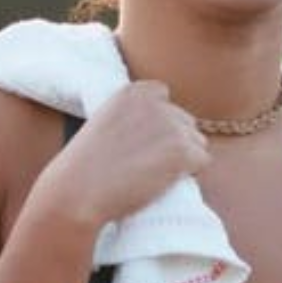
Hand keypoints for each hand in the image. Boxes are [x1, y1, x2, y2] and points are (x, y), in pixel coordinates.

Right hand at [30, 81, 208, 228]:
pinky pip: (202, 162)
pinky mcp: (182, 151)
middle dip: (173, 142)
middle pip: (184, 121)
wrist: (79, 190)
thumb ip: (133, 116)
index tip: (142, 141)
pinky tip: (161, 181)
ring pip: (197, 142)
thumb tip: (162, 127)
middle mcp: (156, 103)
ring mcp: (171, 126)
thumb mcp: (106, 122)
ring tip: (152, 174)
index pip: (163, 96)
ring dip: (182, 159)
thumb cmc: (86, 166)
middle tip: (145, 164)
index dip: (158, 122)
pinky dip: (188, 174)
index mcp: (134, 92)